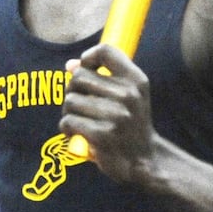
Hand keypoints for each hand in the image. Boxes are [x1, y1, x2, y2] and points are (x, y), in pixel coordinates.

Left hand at [59, 45, 155, 183]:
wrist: (144, 160)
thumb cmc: (132, 123)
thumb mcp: (130, 95)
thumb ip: (102, 76)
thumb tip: (70, 65)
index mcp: (137, 81)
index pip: (106, 51)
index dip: (88, 57)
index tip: (86, 69)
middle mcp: (128, 95)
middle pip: (79, 77)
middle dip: (73, 90)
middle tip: (82, 105)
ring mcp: (115, 116)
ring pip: (70, 101)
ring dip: (69, 112)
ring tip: (82, 122)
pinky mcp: (101, 135)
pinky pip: (68, 121)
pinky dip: (67, 128)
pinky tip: (78, 135)